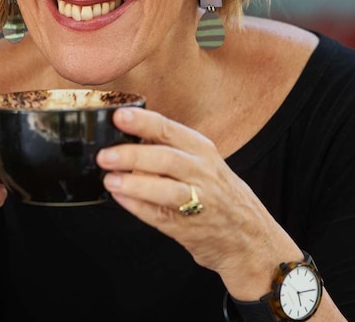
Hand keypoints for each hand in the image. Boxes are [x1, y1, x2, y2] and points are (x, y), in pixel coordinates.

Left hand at [96, 107, 299, 294]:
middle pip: (166, 159)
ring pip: (166, 190)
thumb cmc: (219, 193)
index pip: (170, 129)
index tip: (119, 116)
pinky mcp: (190, 229)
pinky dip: (138, 207)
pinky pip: (160, 216)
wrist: (249, 238)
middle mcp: (204, 173)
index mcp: (203, 150)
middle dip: (133, 155)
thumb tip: (126, 135)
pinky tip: (120, 198)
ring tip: (110, 180)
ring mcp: (200, 202)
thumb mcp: (203, 162)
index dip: (143, 122)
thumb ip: (171, 149)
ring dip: (135, 184)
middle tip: (105, 155)